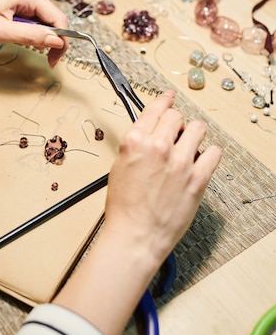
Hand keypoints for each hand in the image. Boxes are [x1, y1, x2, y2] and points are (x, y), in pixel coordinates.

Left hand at [0, 0, 68, 65]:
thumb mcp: (0, 31)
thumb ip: (30, 36)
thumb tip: (56, 40)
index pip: (58, 18)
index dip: (61, 41)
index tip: (55, 59)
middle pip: (54, 20)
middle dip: (51, 41)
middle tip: (45, 59)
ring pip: (45, 21)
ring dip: (40, 37)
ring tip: (22, 44)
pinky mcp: (20, 2)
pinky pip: (35, 19)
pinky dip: (31, 32)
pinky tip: (18, 36)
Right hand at [104, 90, 221, 266]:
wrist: (135, 236)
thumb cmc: (124, 208)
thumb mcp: (119, 166)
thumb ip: (136, 145)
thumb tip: (150, 133)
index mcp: (135, 142)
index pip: (155, 109)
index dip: (164, 102)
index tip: (169, 98)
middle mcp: (158, 147)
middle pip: (177, 116)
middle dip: (176, 123)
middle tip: (175, 134)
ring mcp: (180, 162)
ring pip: (197, 129)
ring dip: (193, 135)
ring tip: (189, 147)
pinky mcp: (198, 178)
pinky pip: (214, 152)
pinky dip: (209, 154)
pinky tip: (200, 161)